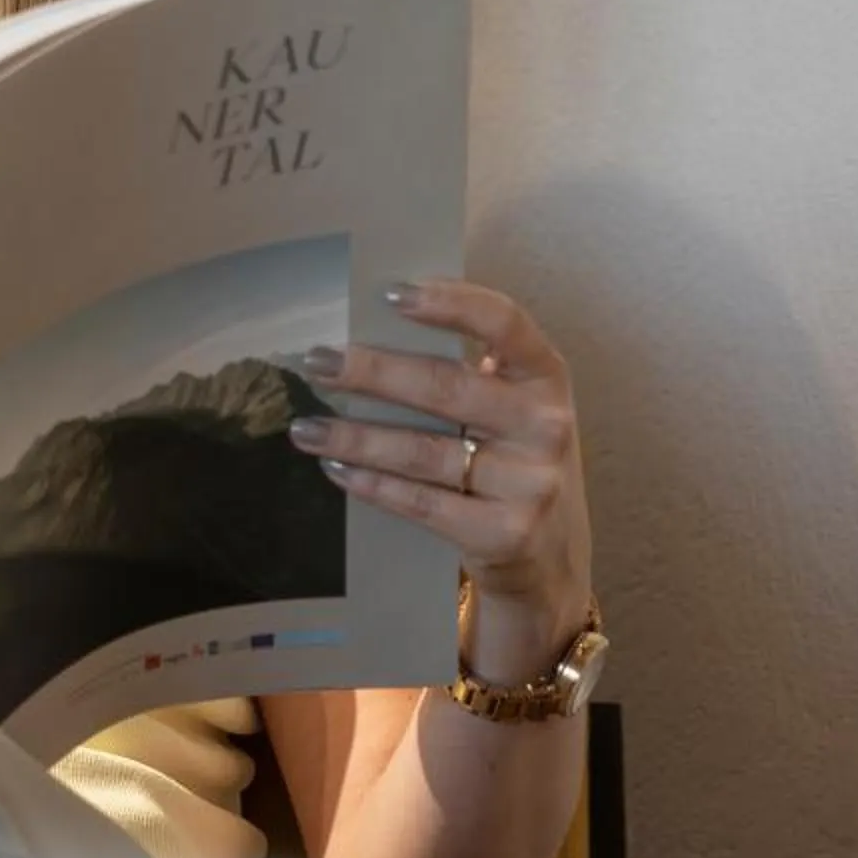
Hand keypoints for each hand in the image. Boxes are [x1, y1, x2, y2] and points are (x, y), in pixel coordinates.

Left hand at [288, 281, 593, 687]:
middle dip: (372, 372)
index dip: (449, 302)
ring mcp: (531, 484)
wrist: (551, 564)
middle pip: (446, 388)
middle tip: (318, 362)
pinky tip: (337, 468)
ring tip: (306, 428)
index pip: (504, 323)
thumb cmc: (515, 465)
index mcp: (548, 378)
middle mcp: (547, 426)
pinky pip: (421, 502)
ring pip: (423, 450)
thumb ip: (471, 373)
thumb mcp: (514, 412)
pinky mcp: (505, 534)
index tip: (390, 294)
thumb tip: (380, 332)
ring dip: (354, 436)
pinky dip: (372, 483)